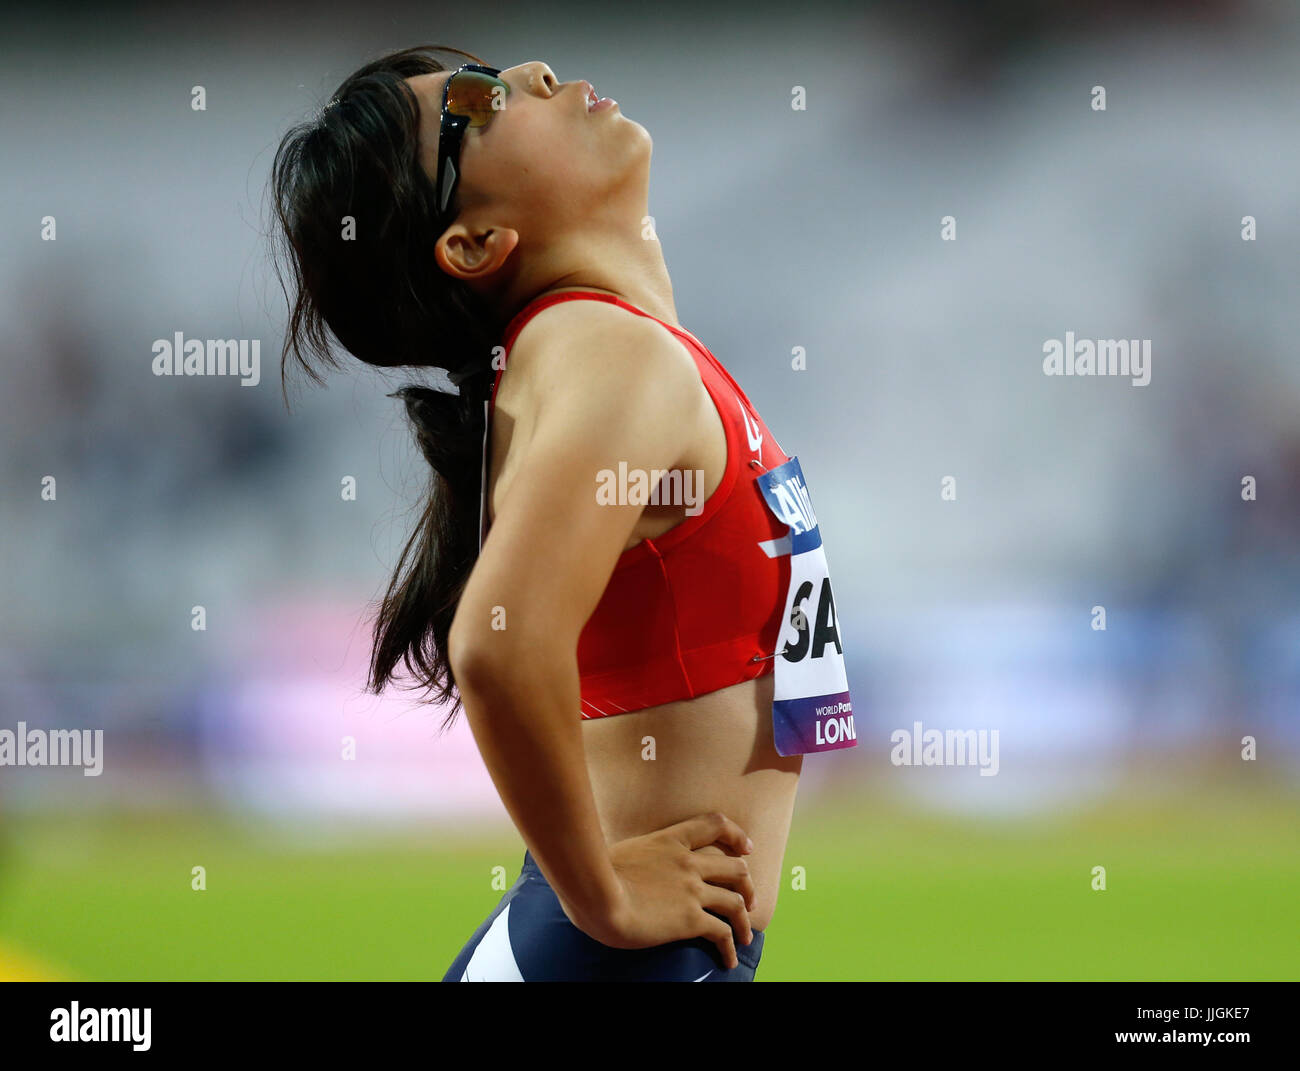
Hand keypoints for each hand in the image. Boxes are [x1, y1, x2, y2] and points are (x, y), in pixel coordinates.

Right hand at [570, 812, 756, 968]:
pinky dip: (731, 947)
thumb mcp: (620, 850)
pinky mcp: (690, 919)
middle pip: (735, 868)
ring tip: (746, 935)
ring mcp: (692, 890)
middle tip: (749, 899)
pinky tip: (729, 960)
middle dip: (747, 885)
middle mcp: (688, 862)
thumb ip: (634, 855)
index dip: (737, 836)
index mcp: (670, 840)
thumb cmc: (593, 871)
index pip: (714, 824)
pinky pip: (722, 933)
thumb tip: (620, 865)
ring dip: (745, 920)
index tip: (747, 848)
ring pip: (736, 902)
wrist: (596, 892)